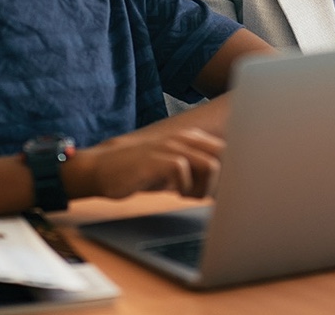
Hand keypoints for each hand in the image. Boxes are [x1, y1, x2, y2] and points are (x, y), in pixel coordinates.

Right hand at [86, 126, 223, 199]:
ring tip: (188, 196)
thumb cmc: (141, 171)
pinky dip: (184, 188)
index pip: (226, 150)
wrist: (103, 169)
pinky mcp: (157, 159)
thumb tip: (224, 185)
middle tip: (206, 196)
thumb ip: (197, 170)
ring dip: (205, 187)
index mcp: (191, 139)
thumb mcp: (174, 168)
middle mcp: (184, 139)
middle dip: (223, 180)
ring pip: (210, 164)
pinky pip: (183, 171)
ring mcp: (171, 147)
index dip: (231, 172)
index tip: (225, 190)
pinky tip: (173, 193)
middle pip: (225, 155)